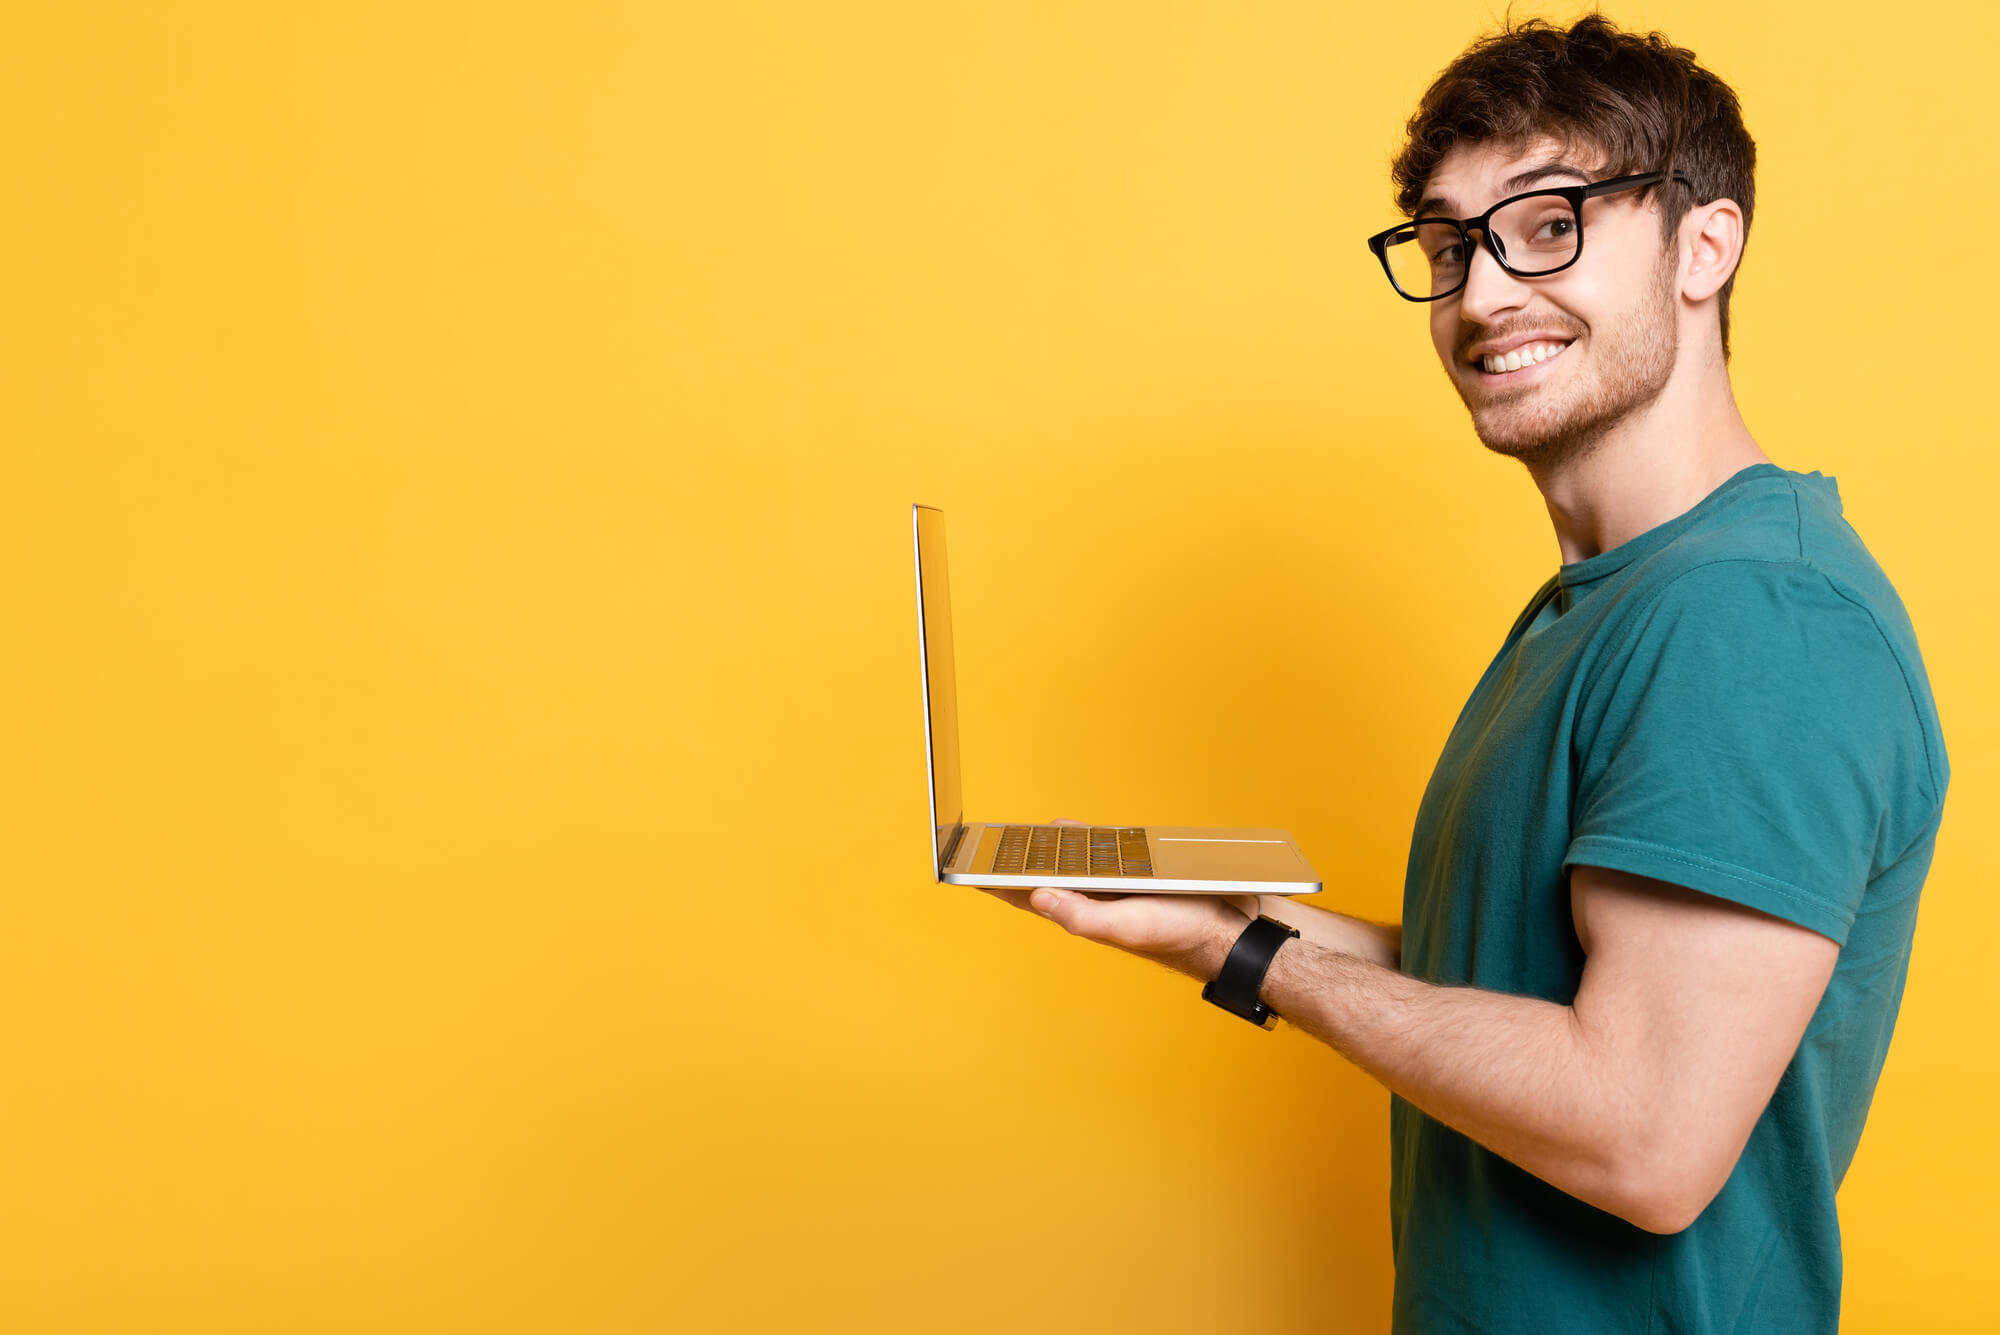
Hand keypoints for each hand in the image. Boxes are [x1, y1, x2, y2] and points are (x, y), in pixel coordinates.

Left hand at [976, 819, 1259, 982]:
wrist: (1226, 928)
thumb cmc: (1176, 934)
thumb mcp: (1123, 927)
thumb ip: (1080, 915)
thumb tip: (1037, 896)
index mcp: (1080, 915)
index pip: (1025, 897)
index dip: (995, 884)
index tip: (964, 869)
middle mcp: (1091, 900)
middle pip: (1042, 876)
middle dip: (1014, 861)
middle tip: (984, 843)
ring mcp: (1111, 885)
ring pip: (1070, 863)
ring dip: (1045, 849)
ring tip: (1014, 836)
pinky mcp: (1134, 871)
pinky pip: (1101, 851)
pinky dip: (1081, 840)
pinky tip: (1064, 832)